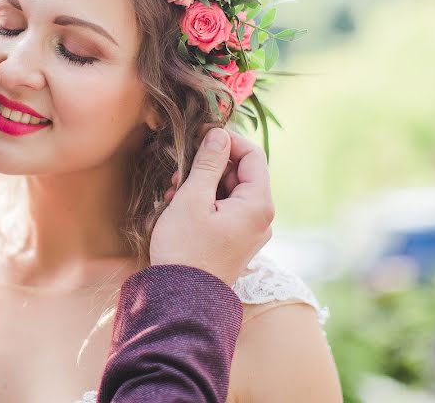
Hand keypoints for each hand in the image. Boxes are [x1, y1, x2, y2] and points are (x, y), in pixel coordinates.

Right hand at [149, 128, 273, 285]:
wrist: (182, 300)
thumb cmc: (185, 249)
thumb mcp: (193, 199)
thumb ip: (208, 163)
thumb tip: (219, 135)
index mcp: (258, 204)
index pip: (252, 155)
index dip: (226, 140)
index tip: (199, 136)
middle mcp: (261, 218)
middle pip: (240, 174)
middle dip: (208, 166)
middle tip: (178, 171)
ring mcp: (250, 232)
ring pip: (228, 192)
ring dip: (201, 184)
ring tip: (172, 192)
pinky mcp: (236, 242)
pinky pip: (224, 211)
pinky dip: (203, 203)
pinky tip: (178, 207)